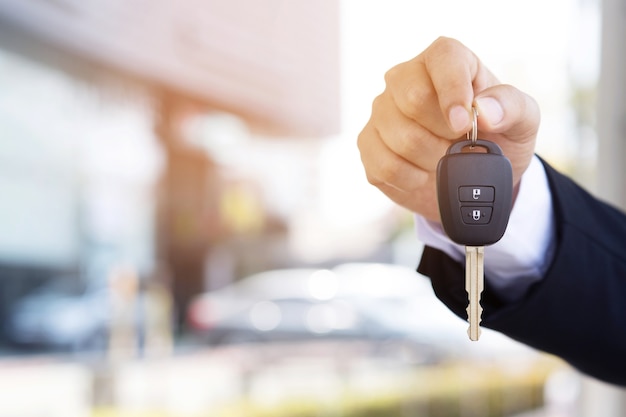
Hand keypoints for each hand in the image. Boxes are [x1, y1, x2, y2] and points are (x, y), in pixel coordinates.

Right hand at [357, 37, 539, 221]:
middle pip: (412, 100)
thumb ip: (513, 107)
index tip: (464, 125)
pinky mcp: (368, 144)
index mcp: (444, 60)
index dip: (453, 92)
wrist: (474, 180)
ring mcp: (382, 112)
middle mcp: (405, 79)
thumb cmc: (498, 138)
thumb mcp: (523, 122)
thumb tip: (485, 110)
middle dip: (444, 134)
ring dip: (431, 160)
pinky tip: (423, 174)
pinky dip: (411, 179)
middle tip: (459, 145)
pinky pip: (384, 165)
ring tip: (443, 160)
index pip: (443, 59)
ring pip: (399, 138)